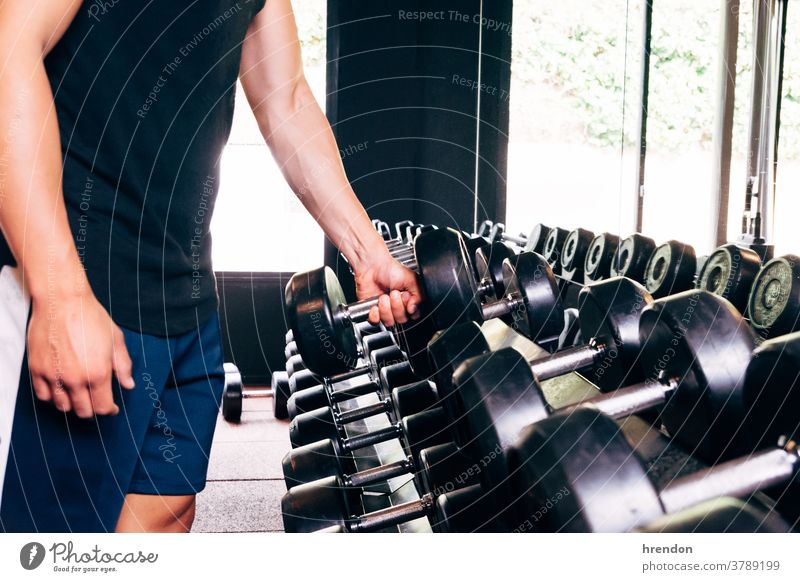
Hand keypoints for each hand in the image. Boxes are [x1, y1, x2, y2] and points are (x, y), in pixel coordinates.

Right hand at [27, 292, 134, 416]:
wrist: (62, 300)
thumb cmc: (90, 317)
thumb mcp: (116, 340)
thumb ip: (123, 366)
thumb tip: (128, 384)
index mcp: (98, 373)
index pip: (102, 407)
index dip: (109, 410)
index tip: (111, 408)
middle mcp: (75, 379)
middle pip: (83, 411)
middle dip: (92, 410)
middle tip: (96, 401)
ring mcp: (54, 376)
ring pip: (62, 406)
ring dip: (72, 404)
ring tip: (79, 394)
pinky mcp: (37, 370)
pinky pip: (43, 396)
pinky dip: (53, 396)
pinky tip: (61, 389)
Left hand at [353, 253, 422, 326]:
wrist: (372, 267)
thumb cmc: (391, 270)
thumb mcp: (412, 279)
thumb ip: (419, 295)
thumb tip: (414, 309)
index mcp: (409, 301)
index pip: (414, 315)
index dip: (410, 308)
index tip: (406, 296)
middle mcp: (398, 307)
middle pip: (401, 320)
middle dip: (397, 306)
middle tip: (393, 293)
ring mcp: (386, 311)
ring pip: (389, 322)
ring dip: (386, 308)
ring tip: (383, 296)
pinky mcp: (373, 312)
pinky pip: (375, 322)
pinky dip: (375, 314)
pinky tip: (375, 304)